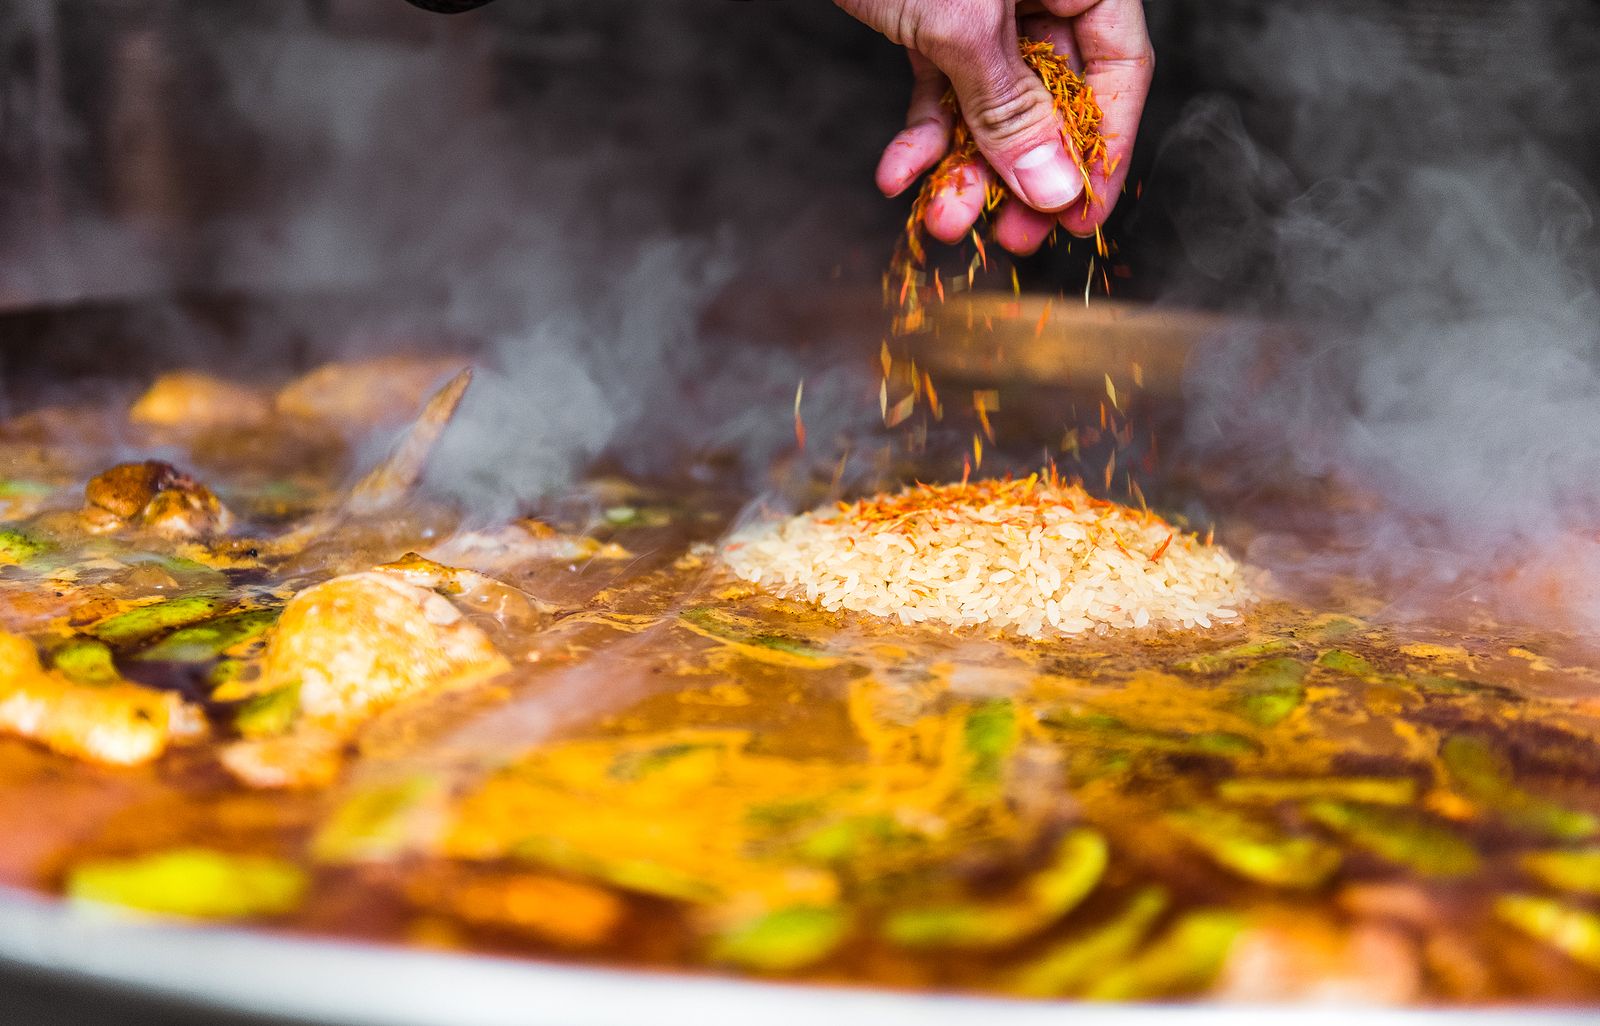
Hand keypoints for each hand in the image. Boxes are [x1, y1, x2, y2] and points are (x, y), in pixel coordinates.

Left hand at [837, 0, 1152, 254]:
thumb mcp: (965, 26)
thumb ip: (1011, 108)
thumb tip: (1057, 186)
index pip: (1119, 73)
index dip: (1103, 153)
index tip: (1079, 221)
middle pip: (1054, 100)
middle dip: (1023, 176)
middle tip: (1009, 237)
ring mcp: (987, 9)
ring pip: (992, 106)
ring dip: (965, 169)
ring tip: (941, 220)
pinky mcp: (934, 20)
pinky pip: (940, 90)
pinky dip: (920, 135)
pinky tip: (897, 175)